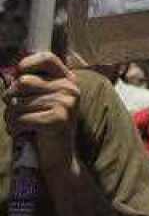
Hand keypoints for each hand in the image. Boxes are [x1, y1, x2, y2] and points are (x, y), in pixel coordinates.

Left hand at [4, 52, 78, 171]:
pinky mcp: (58, 120)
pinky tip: (21, 133)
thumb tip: (12, 76)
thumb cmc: (46, 126)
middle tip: (15, 111)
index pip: (46, 58)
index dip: (26, 64)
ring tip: (19, 125)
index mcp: (68, 80)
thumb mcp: (45, 100)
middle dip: (10, 98)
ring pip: (18, 104)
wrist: (60, 157)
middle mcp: (70, 89)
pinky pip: (20, 119)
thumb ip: (34, 85)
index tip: (18, 76)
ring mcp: (66, 104)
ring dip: (10, 118)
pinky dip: (13, 128)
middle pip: (23, 82)